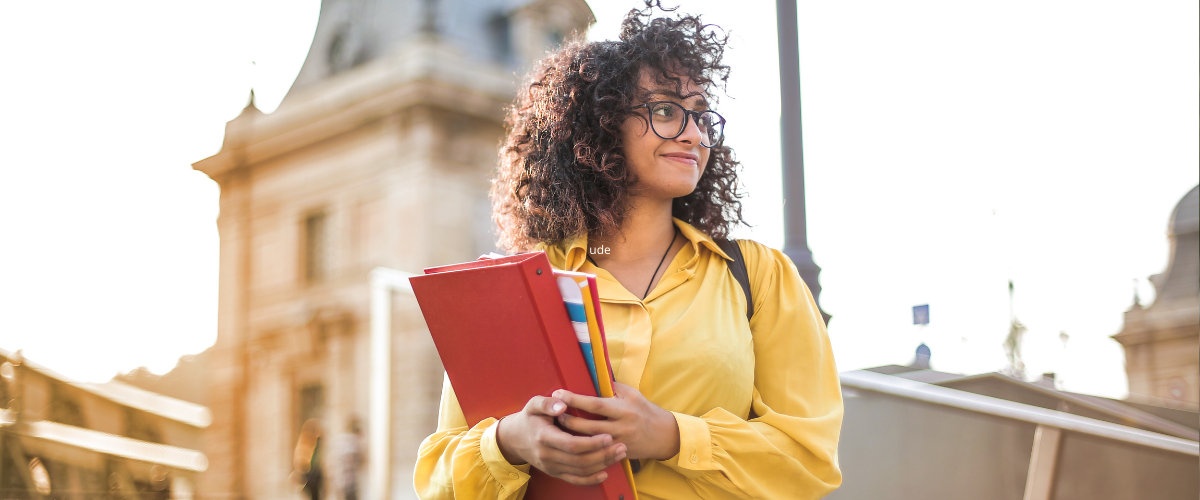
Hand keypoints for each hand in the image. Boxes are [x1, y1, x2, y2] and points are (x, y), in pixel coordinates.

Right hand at [495, 393, 627, 484]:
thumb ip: (547, 403)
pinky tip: (605, 472)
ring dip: (602, 464)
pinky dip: (591, 479)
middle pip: (580, 460)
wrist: (515, 439)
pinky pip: (575, 480)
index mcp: (544, 437)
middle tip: (621, 446)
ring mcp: (551, 467)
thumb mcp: (533, 405)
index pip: (571, 444)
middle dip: (603, 455)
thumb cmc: (529, 418)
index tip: (608, 436)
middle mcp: (547, 455)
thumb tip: (562, 404)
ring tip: (619, 454)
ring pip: (580, 471)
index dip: (591, 443)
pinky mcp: (555, 473)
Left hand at [554, 382, 680, 460]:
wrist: (664, 435)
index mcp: (624, 409)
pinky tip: (571, 443)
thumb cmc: (645, 410)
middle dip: (569, 419)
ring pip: (590, 442)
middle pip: (589, 426)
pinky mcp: (618, 454)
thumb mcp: (632, 394)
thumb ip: (612, 387)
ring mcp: (619, 443)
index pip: (595, 404)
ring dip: (572, 434)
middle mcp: (621, 427)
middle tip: (553, 412)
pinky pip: (597, 452)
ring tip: (558, 426)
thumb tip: (591, 377)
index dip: (575, 399)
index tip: (559, 393)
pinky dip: (583, 447)